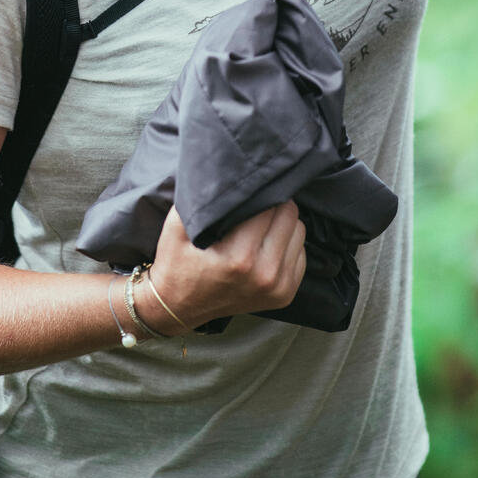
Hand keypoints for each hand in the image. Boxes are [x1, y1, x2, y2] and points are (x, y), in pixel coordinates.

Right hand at [142, 203, 306, 332]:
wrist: (178, 306)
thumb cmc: (177, 261)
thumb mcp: (178, 225)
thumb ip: (201, 197)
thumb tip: (226, 171)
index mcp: (240, 257)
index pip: (269, 205)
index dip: (258, 191)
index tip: (248, 188)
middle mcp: (265, 274)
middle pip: (289, 215)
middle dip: (273, 204)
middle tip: (255, 203)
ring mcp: (278, 287)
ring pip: (299, 231)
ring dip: (282, 222)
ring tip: (259, 223)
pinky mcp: (286, 294)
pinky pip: (300, 252)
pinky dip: (286, 243)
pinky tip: (265, 243)